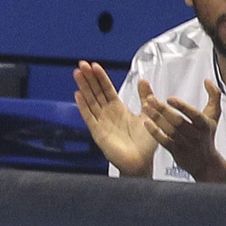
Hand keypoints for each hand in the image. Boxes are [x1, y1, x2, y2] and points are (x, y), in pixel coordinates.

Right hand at [73, 61, 156, 177]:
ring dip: (83, 87)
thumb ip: (145, 97)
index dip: (100, 77)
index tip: (95, 65)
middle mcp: (107, 114)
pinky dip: (83, 106)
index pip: (106, 89)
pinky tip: (78, 94)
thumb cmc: (145, 142)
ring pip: (90, 101)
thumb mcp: (148, 114)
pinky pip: (89, 117)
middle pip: (95, 92)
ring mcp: (101, 122)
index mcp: (118, 108)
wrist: (142, 161)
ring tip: (77, 73)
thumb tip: (143, 80)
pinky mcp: (98, 133)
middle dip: (89, 78)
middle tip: (82, 63)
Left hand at [143, 80, 225, 182]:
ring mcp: (185, 144)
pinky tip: (146, 122)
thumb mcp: (215, 116)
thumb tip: (207, 80)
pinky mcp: (175, 152)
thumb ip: (214, 96)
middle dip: (163, 110)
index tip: (170, 98)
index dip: (182, 107)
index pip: (194, 115)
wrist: (205, 163)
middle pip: (178, 122)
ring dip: (156, 118)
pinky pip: (163, 142)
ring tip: (145, 107)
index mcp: (205, 125)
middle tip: (150, 98)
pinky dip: (155, 132)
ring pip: (169, 131)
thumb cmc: (207, 135)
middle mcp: (195, 135)